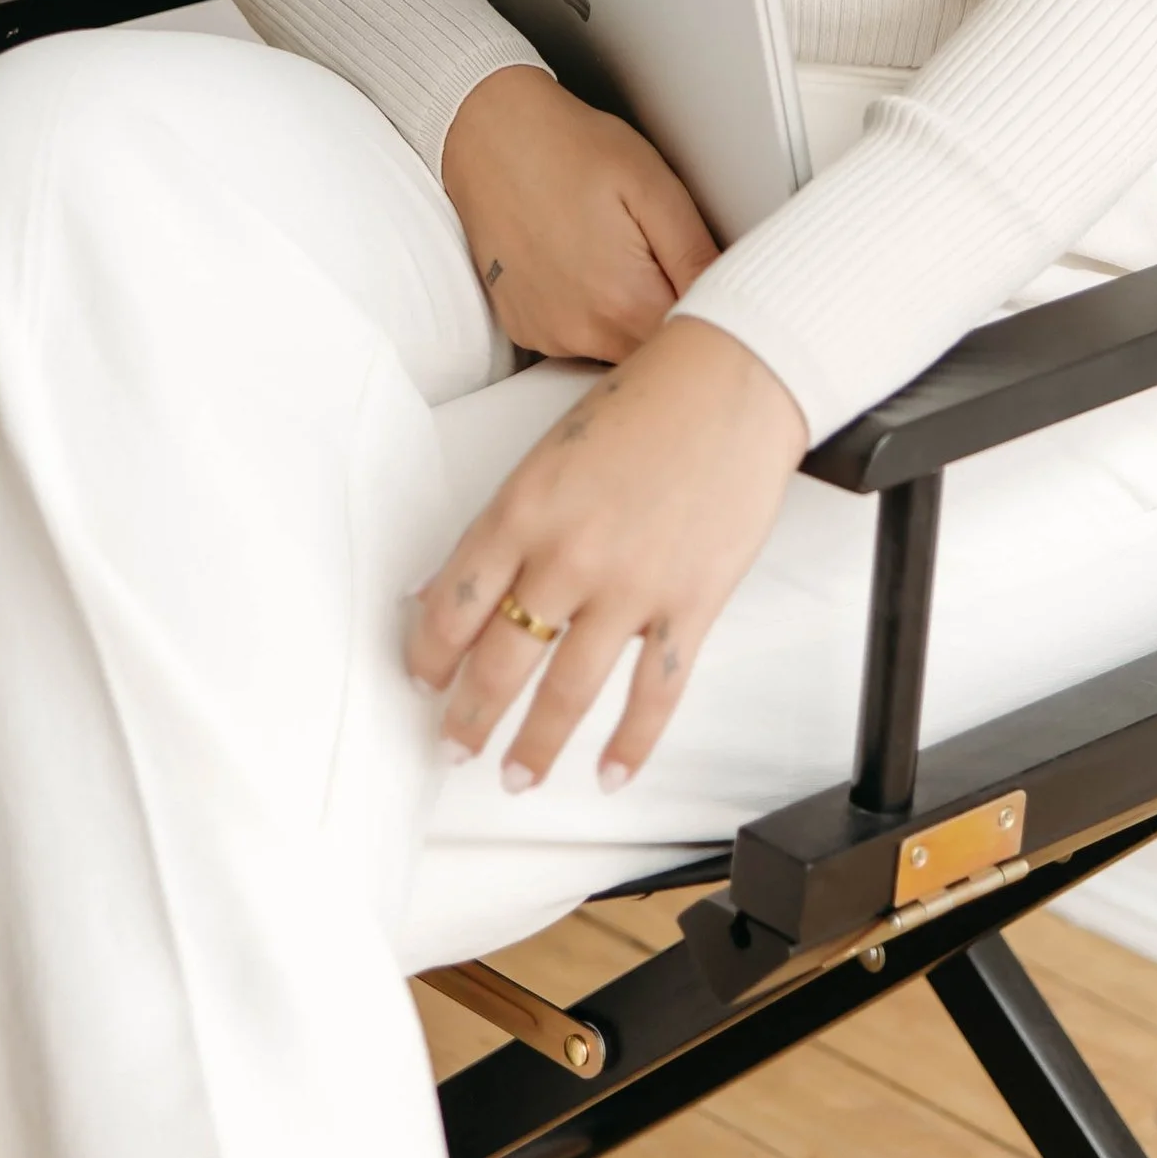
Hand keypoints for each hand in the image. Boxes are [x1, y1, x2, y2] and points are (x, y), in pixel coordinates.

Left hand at [407, 317, 808, 788]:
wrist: (733, 381)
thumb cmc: (644, 405)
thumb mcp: (549, 455)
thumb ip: (503, 527)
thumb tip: (446, 590)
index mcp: (523, 509)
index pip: (453, 604)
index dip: (429, 656)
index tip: (422, 683)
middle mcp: (568, 554)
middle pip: (500, 659)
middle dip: (470, 716)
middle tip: (455, 747)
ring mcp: (631, 585)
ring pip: (567, 691)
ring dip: (536, 746)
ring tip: (516, 776)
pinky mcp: (690, 603)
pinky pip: (653, 692)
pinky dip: (631, 742)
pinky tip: (610, 771)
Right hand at [440, 67, 718, 360]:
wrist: (489, 134)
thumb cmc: (571, 149)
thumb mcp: (653, 187)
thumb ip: (696, 255)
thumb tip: (739, 296)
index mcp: (624, 300)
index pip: (694, 345)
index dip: (714, 320)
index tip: (716, 290)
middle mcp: (581, 331)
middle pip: (655, 354)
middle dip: (674, 320)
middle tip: (667, 262)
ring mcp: (547, 334)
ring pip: (618, 351)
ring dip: (632, 319)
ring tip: (618, 254)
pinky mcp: (524, 328)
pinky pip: (577, 340)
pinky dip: (592, 315)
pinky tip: (585, 266)